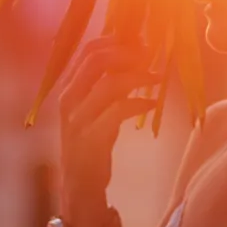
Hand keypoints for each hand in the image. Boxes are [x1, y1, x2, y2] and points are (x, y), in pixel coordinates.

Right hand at [57, 36, 159, 221]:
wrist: (79, 186)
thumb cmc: (92, 142)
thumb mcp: (93, 107)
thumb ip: (106, 82)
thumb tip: (136, 52)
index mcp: (68, 87)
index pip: (89, 49)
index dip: (117, 40)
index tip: (141, 43)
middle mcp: (68, 99)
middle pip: (97, 60)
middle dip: (128, 54)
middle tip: (151, 56)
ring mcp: (78, 119)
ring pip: (109, 84)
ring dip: (139, 76)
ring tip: (157, 77)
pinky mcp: (91, 139)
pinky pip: (118, 111)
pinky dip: (139, 103)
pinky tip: (151, 103)